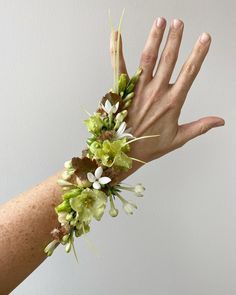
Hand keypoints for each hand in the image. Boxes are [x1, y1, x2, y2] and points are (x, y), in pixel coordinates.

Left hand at [110, 17, 224, 176]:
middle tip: (179, 22)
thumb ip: (200, 127)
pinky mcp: (122, 91)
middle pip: (168, 60)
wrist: (126, 153)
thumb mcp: (179, 138)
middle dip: (174, 39)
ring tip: (160, 21)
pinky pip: (118, 68)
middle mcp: (156, 92)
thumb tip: (220, 121)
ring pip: (148, 59)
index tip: (204, 38)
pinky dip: (116, 50)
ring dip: (154, 39)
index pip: (190, 73)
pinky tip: (116, 34)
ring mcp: (138, 90)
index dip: (198, 54)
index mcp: (172, 102)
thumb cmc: (151, 146)